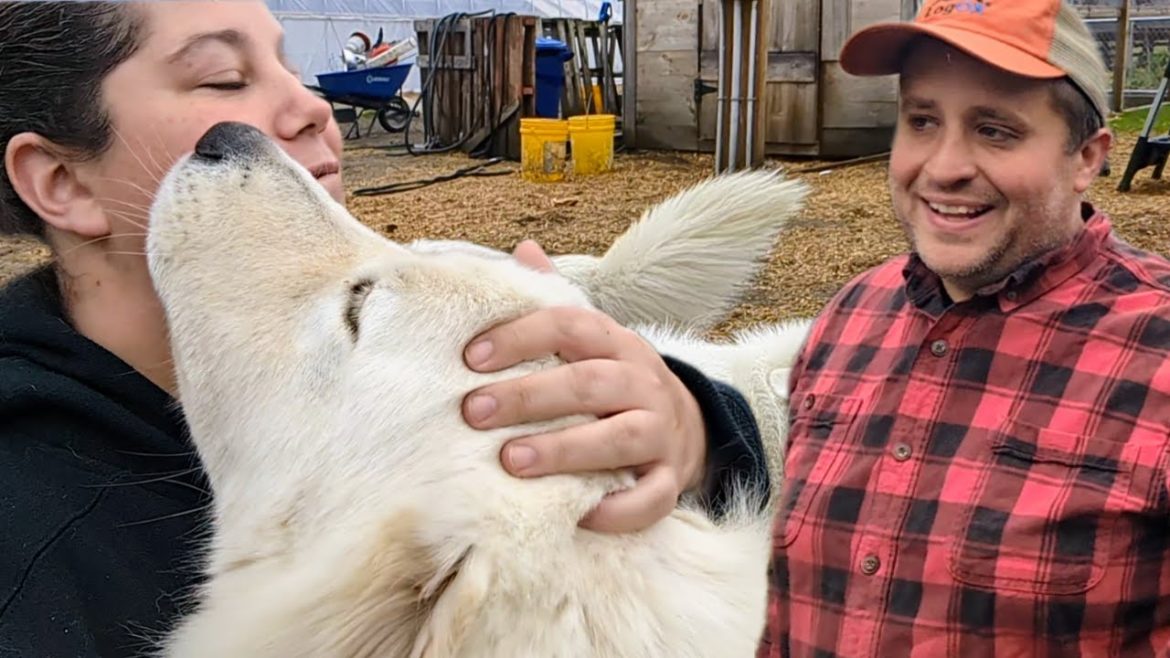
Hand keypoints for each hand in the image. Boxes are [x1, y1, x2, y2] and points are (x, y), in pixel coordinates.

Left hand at [459, 241, 708, 533]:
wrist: (685, 425)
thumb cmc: (614, 381)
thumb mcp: (592, 338)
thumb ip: (555, 300)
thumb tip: (523, 249)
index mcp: (615, 343)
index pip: (571, 324)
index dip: (522, 336)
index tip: (471, 357)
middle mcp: (642, 382)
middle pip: (590, 383)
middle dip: (529, 397)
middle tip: (473, 412)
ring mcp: (659, 432)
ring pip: (620, 439)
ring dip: (565, 450)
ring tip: (511, 461)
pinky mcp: (669, 478)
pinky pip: (651, 497)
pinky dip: (618, 509)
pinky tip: (577, 514)